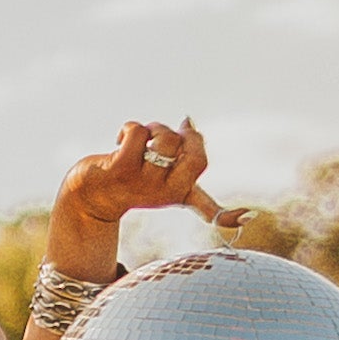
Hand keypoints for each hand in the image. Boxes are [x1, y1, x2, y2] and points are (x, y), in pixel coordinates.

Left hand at [47, 116, 219, 285]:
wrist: (89, 194)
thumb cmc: (129, 180)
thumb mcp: (159, 172)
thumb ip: (181, 153)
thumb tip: (190, 122)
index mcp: (178, 194)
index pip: (208, 206)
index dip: (228, 214)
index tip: (249, 217)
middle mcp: (164, 193)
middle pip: (195, 156)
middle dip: (184, 135)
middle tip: (167, 135)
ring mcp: (143, 183)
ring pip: (166, 139)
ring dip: (154, 128)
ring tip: (140, 140)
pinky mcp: (120, 170)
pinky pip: (138, 133)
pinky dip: (130, 128)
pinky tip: (119, 139)